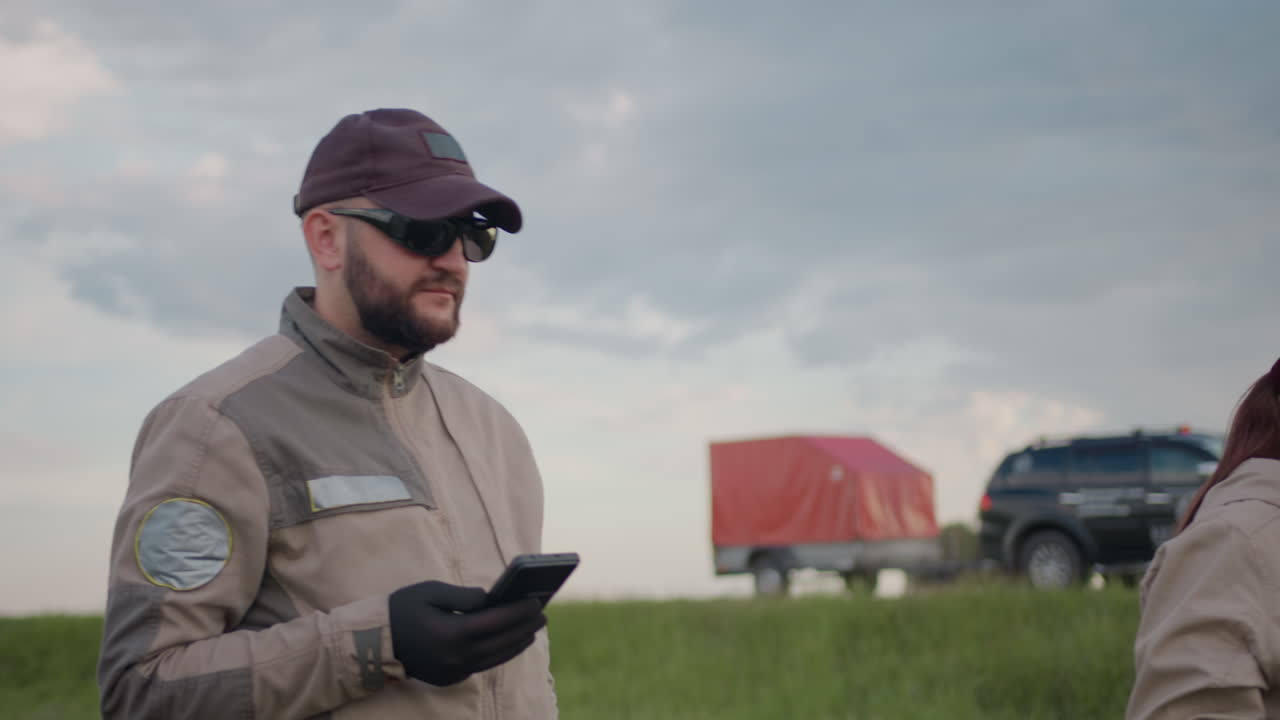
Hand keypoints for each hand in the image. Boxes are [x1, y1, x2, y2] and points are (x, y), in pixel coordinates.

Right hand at [388, 580, 545, 686]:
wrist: (373, 643)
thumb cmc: (402, 610)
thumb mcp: (431, 591)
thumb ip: (464, 595)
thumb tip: (491, 600)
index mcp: (453, 633)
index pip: (496, 622)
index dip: (519, 612)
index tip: (536, 601)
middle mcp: (457, 657)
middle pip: (502, 643)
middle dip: (525, 627)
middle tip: (542, 613)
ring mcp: (455, 671)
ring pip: (496, 658)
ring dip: (517, 643)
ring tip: (532, 628)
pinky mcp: (451, 677)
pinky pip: (484, 664)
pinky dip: (500, 652)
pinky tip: (510, 641)